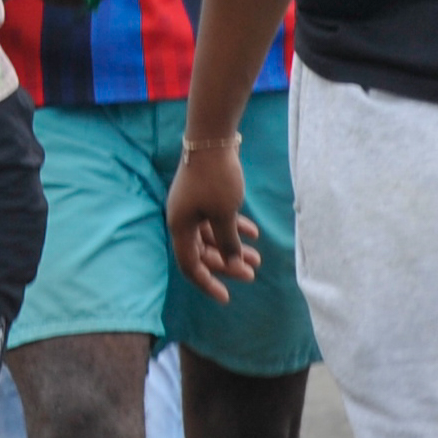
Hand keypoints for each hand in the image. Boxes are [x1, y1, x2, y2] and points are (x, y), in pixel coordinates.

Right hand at [164, 137, 261, 303]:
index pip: (190, 265)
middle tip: (252, 274)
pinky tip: (254, 232)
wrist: (212, 140)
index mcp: (180, 227)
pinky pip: (216, 218)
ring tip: (258, 257)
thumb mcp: (225, 215)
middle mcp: (182, 219)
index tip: (226, 297)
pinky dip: (234, 226)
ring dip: (234, 246)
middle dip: (228, 264)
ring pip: (212, 235)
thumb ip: (228, 242)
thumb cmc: (216, 180)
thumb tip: (232, 262)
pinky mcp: (202, 194)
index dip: (207, 283)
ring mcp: (192, 206)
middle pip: (203, 252)